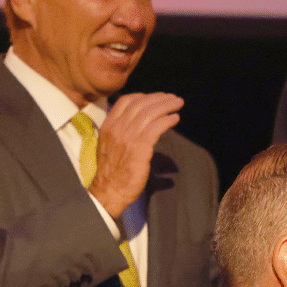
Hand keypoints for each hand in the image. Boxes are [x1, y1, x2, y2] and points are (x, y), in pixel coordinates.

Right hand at [88, 92, 183, 216]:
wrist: (108, 190)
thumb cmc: (112, 172)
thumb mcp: (110, 145)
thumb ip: (121, 132)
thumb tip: (138, 124)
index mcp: (108, 125)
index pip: (126, 101)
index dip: (144, 96)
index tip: (156, 97)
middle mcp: (117, 128)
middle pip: (141, 104)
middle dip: (159, 98)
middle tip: (173, 98)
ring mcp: (128, 137)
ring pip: (150, 113)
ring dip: (167, 106)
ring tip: (178, 104)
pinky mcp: (140, 147)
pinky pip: (156, 127)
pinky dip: (167, 120)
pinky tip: (175, 118)